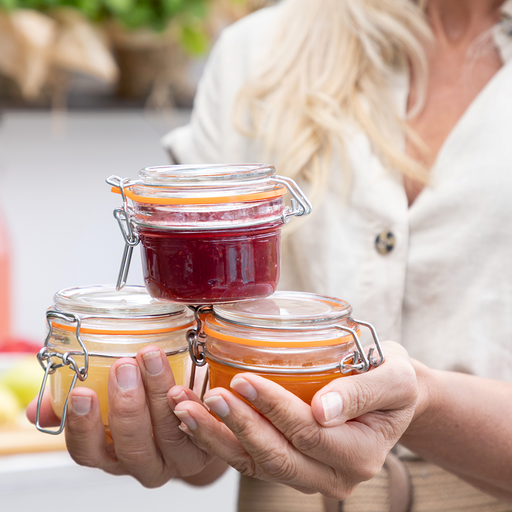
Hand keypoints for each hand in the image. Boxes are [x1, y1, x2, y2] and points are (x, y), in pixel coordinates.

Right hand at [26, 346, 220, 487]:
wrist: (193, 416)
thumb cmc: (143, 402)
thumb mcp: (106, 401)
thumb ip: (70, 404)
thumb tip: (37, 409)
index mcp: (112, 454)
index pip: (88, 452)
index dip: (82, 426)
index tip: (81, 393)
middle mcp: (143, 463)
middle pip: (131, 446)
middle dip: (126, 405)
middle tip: (124, 365)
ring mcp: (177, 459)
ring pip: (168, 434)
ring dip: (159, 394)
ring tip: (153, 358)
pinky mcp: (207, 447)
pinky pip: (201, 431)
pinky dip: (193, 407)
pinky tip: (185, 385)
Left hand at [172, 341, 418, 498]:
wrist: (389, 396)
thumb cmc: (391, 380)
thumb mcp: (394, 378)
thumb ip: (364, 391)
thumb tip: (324, 408)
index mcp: (361, 454)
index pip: (309, 433)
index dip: (275, 409)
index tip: (245, 380)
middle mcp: (333, 476)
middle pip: (277, 457)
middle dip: (240, 426)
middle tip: (210, 396)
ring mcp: (310, 476)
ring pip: (256, 465)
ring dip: (217, 438)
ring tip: (185, 409)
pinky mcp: (289, 465)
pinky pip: (250, 460)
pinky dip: (220, 442)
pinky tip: (194, 418)